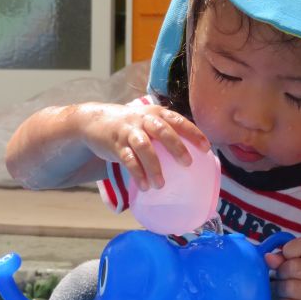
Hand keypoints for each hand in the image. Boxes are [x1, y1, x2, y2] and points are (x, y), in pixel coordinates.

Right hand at [76, 102, 209, 190]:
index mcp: (156, 113)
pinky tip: (144, 186)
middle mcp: (143, 119)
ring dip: (154, 166)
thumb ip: (165, 132)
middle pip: (162, 130)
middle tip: (187, 163)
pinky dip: (137, 174)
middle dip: (176, 146)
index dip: (193, 133)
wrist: (94, 121)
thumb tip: (191, 155)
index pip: (178, 120)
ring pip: (144, 147)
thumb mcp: (148, 122)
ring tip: (161, 184)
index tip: (206, 148)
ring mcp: (129, 131)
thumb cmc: (130, 126)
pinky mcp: (116, 144)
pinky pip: (128, 160)